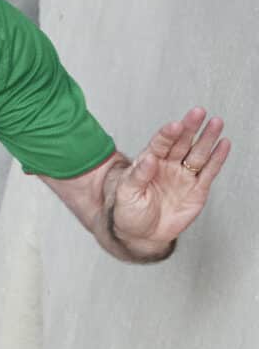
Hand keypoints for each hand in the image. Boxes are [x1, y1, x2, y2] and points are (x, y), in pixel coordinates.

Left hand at [112, 107, 229, 253]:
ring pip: (198, 153)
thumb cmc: (128, 213)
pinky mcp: (197, 189)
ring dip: (207, 138)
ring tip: (216, 123)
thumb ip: (137, 176)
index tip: (175, 125)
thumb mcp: (126, 194)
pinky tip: (223, 144)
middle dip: (190, 127)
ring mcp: (183, 176)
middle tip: (198, 113)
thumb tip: (148, 159)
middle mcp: (168, 166)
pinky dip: (217, 158)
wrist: (141, 236)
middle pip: (181, 142)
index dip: (167, 134)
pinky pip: (209, 171)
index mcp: (148, 163)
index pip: (159, 144)